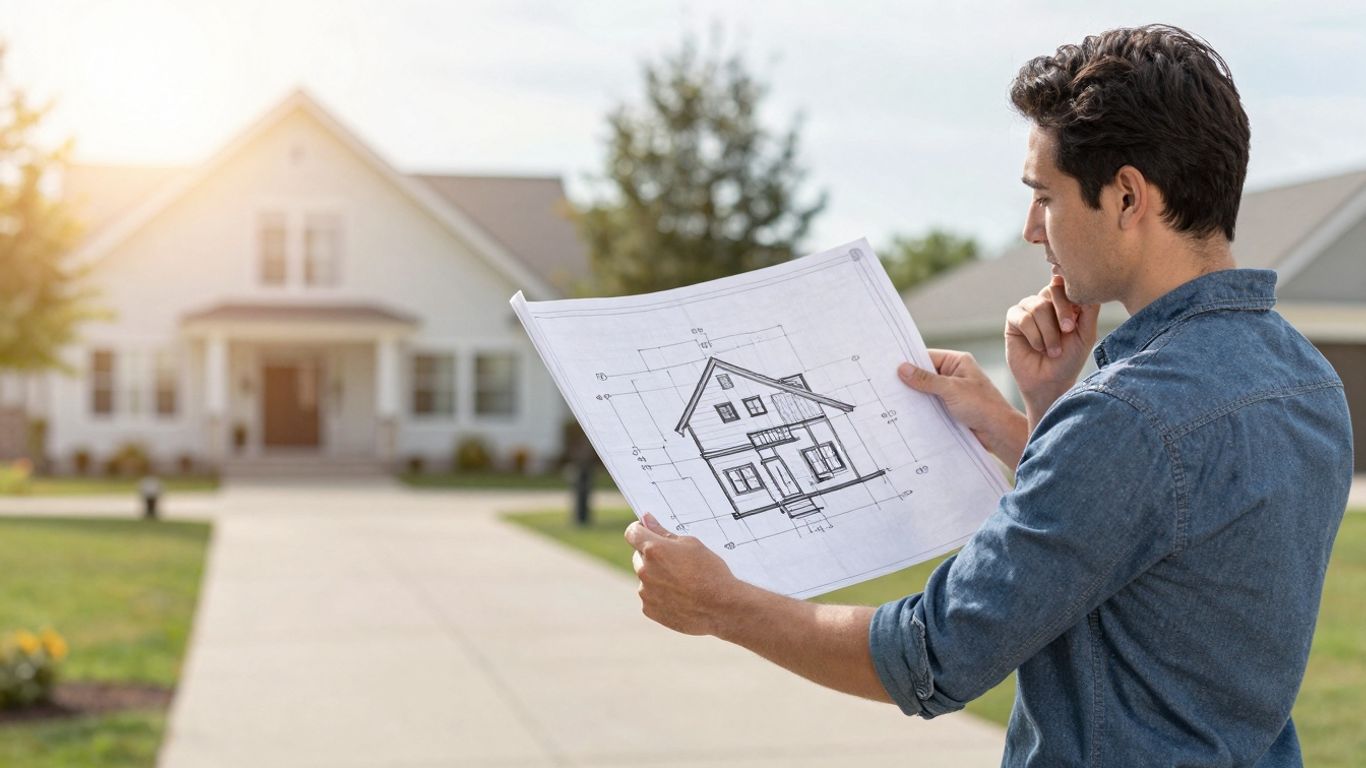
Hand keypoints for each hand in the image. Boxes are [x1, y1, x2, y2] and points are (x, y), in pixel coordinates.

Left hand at [625, 513, 742, 635]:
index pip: (632, 533)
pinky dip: (659, 595)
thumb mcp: (692, 544)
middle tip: (674, 561)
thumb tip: (646, 520)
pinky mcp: (649, 609)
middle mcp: (644, 571)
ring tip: (681, 582)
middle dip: (651, 556)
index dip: (640, 530)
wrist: (722, 608)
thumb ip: (664, 532)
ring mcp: (645, 592)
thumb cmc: (710, 572)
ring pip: (645, 578)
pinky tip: (679, 597)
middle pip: (638, 556)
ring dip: (656, 576)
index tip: (647, 532)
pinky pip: (649, 596)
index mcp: (654, 549)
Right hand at [898, 350, 1027, 466]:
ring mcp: (951, 392)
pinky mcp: (950, 408)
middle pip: (924, 374)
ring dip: (914, 397)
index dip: (909, 362)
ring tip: (893, 400)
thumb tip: (903, 369)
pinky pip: (930, 405)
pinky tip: (906, 413)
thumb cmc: (983, 406)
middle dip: (909, 381)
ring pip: (926, 391)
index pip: (927, 357)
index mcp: (958, 362)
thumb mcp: (951, 389)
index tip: (889, 367)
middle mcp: (953, 375)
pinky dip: (920, 408)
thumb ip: (926, 380)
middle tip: (886, 385)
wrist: (999, 432)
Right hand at [1005, 276, 1098, 423]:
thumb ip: (1089, 310)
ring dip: (1048, 332)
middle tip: (1067, 331)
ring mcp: (1029, 308)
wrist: (1049, 382)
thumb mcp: (1086, 334)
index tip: (1075, 322)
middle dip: (1061, 312)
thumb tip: (1087, 286)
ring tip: (1053, 350)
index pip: (1068, 284)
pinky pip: (1022, 318)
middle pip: (1052, 290)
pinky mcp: (1013, 319)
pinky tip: (1038, 348)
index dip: (1071, 300)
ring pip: (1038, 307)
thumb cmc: (1070, 359)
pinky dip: (1034, 335)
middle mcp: (1046, 300)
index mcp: (1066, 300)